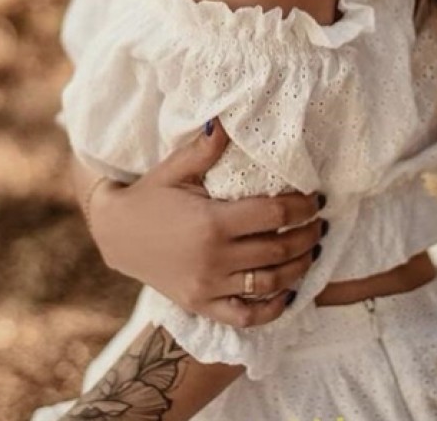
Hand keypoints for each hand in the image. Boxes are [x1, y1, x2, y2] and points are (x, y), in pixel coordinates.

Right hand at [88, 120, 325, 327]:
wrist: (116, 234)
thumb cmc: (150, 196)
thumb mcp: (175, 169)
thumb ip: (206, 149)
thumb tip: (226, 119)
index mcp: (211, 222)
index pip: (273, 214)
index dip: (301, 206)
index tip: (315, 198)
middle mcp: (213, 259)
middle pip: (278, 250)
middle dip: (307, 235)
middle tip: (320, 223)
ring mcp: (208, 287)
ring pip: (269, 284)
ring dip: (299, 268)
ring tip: (311, 251)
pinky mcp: (201, 305)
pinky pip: (246, 317)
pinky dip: (272, 309)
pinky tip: (288, 292)